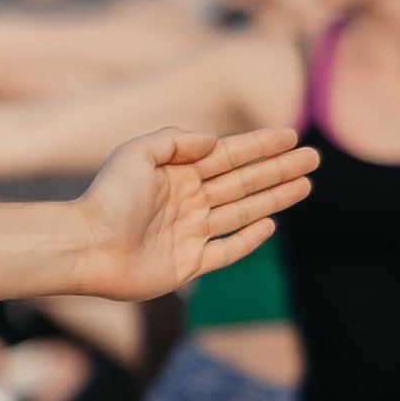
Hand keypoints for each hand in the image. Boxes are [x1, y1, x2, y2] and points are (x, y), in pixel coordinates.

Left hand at [67, 125, 317, 303]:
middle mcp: (185, 201)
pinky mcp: (187, 264)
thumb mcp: (136, 154)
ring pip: (242, 212)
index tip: (292, 135)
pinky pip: (226, 250)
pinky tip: (271, 225)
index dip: (260, 146)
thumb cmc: (107, 199)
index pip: (228, 156)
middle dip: (278, 169)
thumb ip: (175, 142)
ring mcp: (188, 233)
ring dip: (274, 198)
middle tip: (314, 158)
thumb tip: (214, 142)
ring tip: (306, 184)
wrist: (85, 248)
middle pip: (243, 182)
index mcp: (175, 174)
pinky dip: (248, 239)